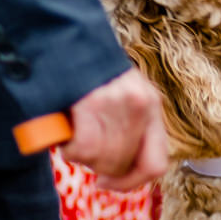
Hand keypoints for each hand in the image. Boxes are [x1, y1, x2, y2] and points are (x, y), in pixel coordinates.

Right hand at [59, 68, 168, 190]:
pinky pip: (80, 150)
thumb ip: (126, 124)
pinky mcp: (94, 105)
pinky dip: (67, 147)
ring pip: (101, 160)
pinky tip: (64, 129)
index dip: (131, 182)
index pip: (157, 163)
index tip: (107, 182)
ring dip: (80, 153)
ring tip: (72, 129)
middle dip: (98, 166)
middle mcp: (142, 106)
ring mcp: (120, 106)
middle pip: (123, 164)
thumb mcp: (120, 93)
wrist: (66, 36)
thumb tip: (115, 166)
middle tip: (82, 147)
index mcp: (152, 104)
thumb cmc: (87, 70)